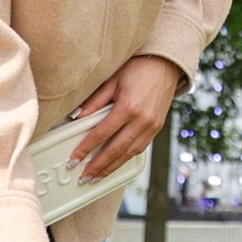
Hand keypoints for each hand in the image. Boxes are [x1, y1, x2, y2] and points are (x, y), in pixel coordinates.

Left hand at [70, 54, 181, 180]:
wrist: (167, 63)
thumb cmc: (138, 68)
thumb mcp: (113, 80)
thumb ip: (95, 101)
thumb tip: (76, 118)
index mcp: (128, 107)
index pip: (101, 134)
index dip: (85, 149)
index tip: (74, 160)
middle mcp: (142, 120)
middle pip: (115, 150)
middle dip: (97, 166)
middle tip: (83, 177)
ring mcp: (152, 126)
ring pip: (129, 154)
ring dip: (111, 167)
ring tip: (96, 177)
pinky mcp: (157, 128)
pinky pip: (139, 148)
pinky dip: (126, 158)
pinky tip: (115, 164)